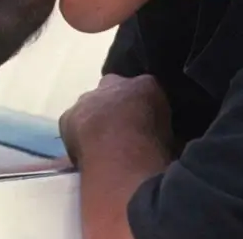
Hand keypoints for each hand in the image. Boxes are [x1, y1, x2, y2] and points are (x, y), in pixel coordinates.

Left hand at [59, 74, 173, 166]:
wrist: (124, 160)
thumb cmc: (158, 151)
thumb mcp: (173, 135)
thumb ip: (163, 125)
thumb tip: (164, 136)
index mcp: (147, 85)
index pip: (143, 88)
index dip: (141, 105)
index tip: (143, 121)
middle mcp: (115, 83)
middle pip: (113, 88)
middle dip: (116, 105)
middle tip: (122, 131)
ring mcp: (89, 98)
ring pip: (91, 104)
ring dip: (96, 117)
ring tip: (103, 144)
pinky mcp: (68, 116)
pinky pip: (72, 121)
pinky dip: (77, 132)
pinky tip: (84, 151)